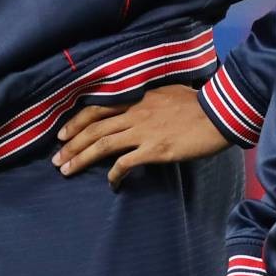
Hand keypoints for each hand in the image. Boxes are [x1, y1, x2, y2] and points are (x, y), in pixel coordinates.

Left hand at [53, 85, 227, 186]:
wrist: (218, 113)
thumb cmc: (197, 102)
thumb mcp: (166, 92)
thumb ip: (146, 99)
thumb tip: (135, 105)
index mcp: (135, 97)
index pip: (96, 108)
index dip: (76, 122)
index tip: (62, 134)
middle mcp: (134, 112)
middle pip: (93, 128)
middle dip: (71, 144)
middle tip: (56, 159)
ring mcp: (143, 131)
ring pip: (102, 144)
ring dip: (81, 158)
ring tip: (66, 170)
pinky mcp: (155, 150)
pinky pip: (126, 163)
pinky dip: (114, 174)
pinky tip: (110, 183)